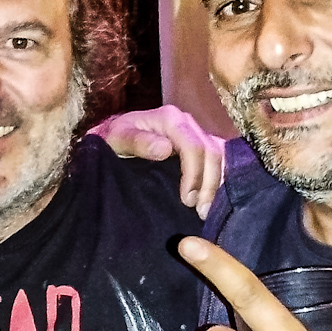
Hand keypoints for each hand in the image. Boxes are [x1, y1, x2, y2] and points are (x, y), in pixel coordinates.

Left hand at [90, 105, 228, 212]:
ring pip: (220, 156)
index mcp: (170, 118)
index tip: (187, 201)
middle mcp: (187, 122)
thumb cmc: (112, 140)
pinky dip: (218, 180)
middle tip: (200, 212)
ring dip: (216, 184)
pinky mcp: (199, 145)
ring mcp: (195, 133)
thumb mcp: (116, 139)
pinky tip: (211, 200)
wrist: (114, 138)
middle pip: (212, 152)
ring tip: (206, 210)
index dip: (194, 175)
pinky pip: (218, 160)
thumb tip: (165, 149)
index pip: (193, 146)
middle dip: (209, 184)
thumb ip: (137, 142)